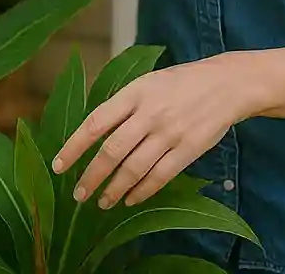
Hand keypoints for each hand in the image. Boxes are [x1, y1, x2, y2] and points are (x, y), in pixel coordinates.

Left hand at [51, 54, 249, 208]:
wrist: (226, 84)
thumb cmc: (180, 83)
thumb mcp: (147, 82)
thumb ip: (123, 105)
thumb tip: (93, 133)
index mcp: (134, 93)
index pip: (95, 123)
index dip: (74, 147)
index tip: (59, 166)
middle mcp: (149, 113)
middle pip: (112, 151)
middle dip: (91, 176)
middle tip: (78, 195)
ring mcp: (170, 133)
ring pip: (134, 168)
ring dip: (114, 189)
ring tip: (102, 202)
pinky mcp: (189, 150)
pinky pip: (160, 176)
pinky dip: (142, 191)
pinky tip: (130, 200)